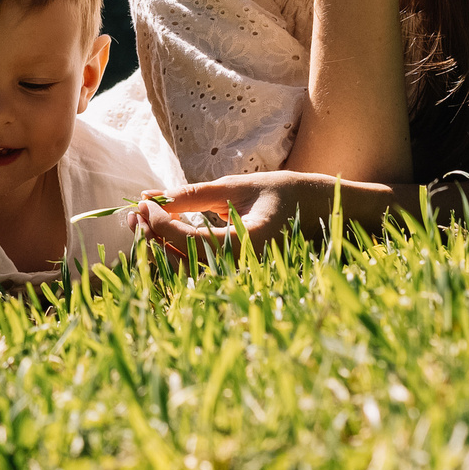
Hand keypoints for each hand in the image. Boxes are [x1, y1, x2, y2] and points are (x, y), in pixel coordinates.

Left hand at [137, 172, 397, 256]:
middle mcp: (246, 271)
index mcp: (249, 245)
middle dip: (152, 237)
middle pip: (180, 264)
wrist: (331, 216)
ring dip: (160, 248)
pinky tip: (165, 236)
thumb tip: (147, 196)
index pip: (187, 240)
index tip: (144, 201)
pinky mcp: (241, 281)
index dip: (159, 221)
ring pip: (186, 274)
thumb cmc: (287, 194)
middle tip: (137, 212)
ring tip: (146, 222)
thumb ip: (192, 195)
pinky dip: (176, 256)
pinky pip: (200, 276)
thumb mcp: (238, 187)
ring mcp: (244, 280)